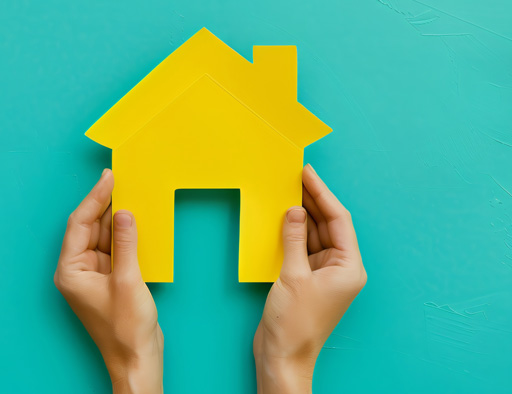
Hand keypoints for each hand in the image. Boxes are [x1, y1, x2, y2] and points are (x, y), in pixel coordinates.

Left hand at [54, 169, 162, 393]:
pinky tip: (135, 222)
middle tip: (121, 180)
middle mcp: (78, 270)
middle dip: (105, 205)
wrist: (137, 358)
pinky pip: (114, 250)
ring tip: (130, 194)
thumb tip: (125, 213)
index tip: (109, 178)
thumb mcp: (128, 280)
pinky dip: (124, 236)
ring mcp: (94, 275)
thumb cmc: (126, 328)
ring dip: (116, 219)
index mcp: (71, 271)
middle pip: (89, 228)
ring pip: (103, 237)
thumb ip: (126, 243)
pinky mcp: (109, 279)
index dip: (94, 198)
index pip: (79, 225)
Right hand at [254, 164, 366, 393]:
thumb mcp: (292, 275)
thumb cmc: (294, 323)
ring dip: (302, 216)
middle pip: (329, 225)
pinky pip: (304, 247)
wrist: (283, 355)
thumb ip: (293, 239)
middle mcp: (341, 268)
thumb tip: (293, 210)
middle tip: (295, 177)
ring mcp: (325, 273)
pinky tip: (283, 218)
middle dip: (312, 201)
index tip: (308, 174)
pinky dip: (294, 233)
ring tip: (288, 191)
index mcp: (348, 267)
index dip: (323, 194)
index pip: (339, 220)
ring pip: (316, 234)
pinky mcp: (309, 278)